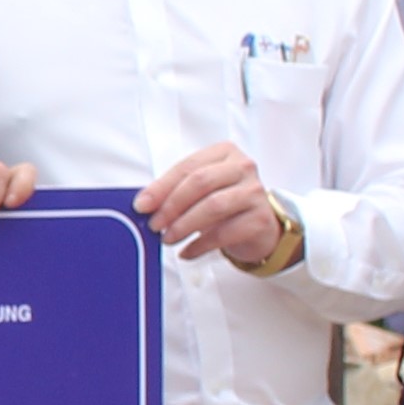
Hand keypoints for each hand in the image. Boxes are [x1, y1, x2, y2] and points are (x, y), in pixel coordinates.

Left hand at [138, 141, 281, 266]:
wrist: (259, 227)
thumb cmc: (226, 204)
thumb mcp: (202, 190)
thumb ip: (176, 191)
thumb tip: (145, 204)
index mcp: (225, 153)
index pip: (188, 167)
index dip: (161, 187)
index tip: (142, 204)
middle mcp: (243, 167)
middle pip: (200, 182)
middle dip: (171, 205)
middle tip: (155, 224)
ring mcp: (254, 192)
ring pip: (213, 206)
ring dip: (184, 225)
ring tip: (168, 238)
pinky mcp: (260, 219)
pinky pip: (224, 233)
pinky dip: (199, 245)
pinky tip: (187, 251)